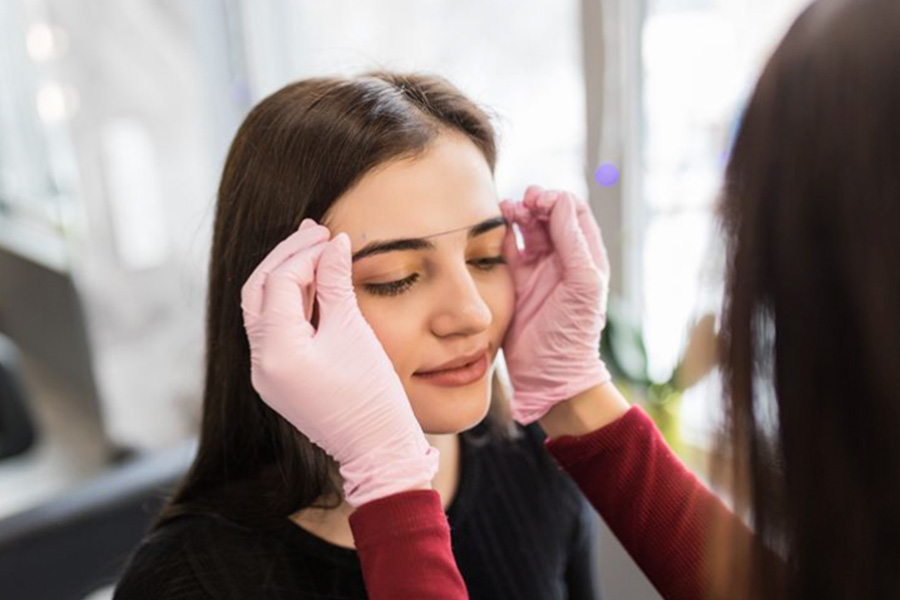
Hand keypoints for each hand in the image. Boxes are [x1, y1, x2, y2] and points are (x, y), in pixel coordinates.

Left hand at [240, 219, 437, 507]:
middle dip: (286, 258)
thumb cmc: (372, 393)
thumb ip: (335, 282)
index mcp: (276, 351)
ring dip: (286, 277)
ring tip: (315, 251)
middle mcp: (260, 363)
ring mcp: (265, 374)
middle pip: (259, 291)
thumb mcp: (354, 331)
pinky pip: (274, 330)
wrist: (378, 449)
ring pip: (262, 309)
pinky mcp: (278, 379)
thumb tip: (333, 243)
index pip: (281, 282)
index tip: (333, 235)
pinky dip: (290, 303)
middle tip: (315, 232)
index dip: (306, 253)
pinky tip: (313, 285)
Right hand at [498, 186, 611, 424]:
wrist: (548, 375)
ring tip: (506, 210)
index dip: (557, 200)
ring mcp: (537, 272)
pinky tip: (494, 228)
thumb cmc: (573, 334)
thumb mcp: (582, 286)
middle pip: (548, 216)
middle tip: (523, 203)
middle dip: (535, 203)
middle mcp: (562, 261)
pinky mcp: (514, 284)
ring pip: (526, 229)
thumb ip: (573, 243)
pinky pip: (506, 251)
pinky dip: (500, 236)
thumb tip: (559, 203)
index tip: (541, 201)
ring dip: (517, 215)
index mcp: (586, 258)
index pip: (573, 213)